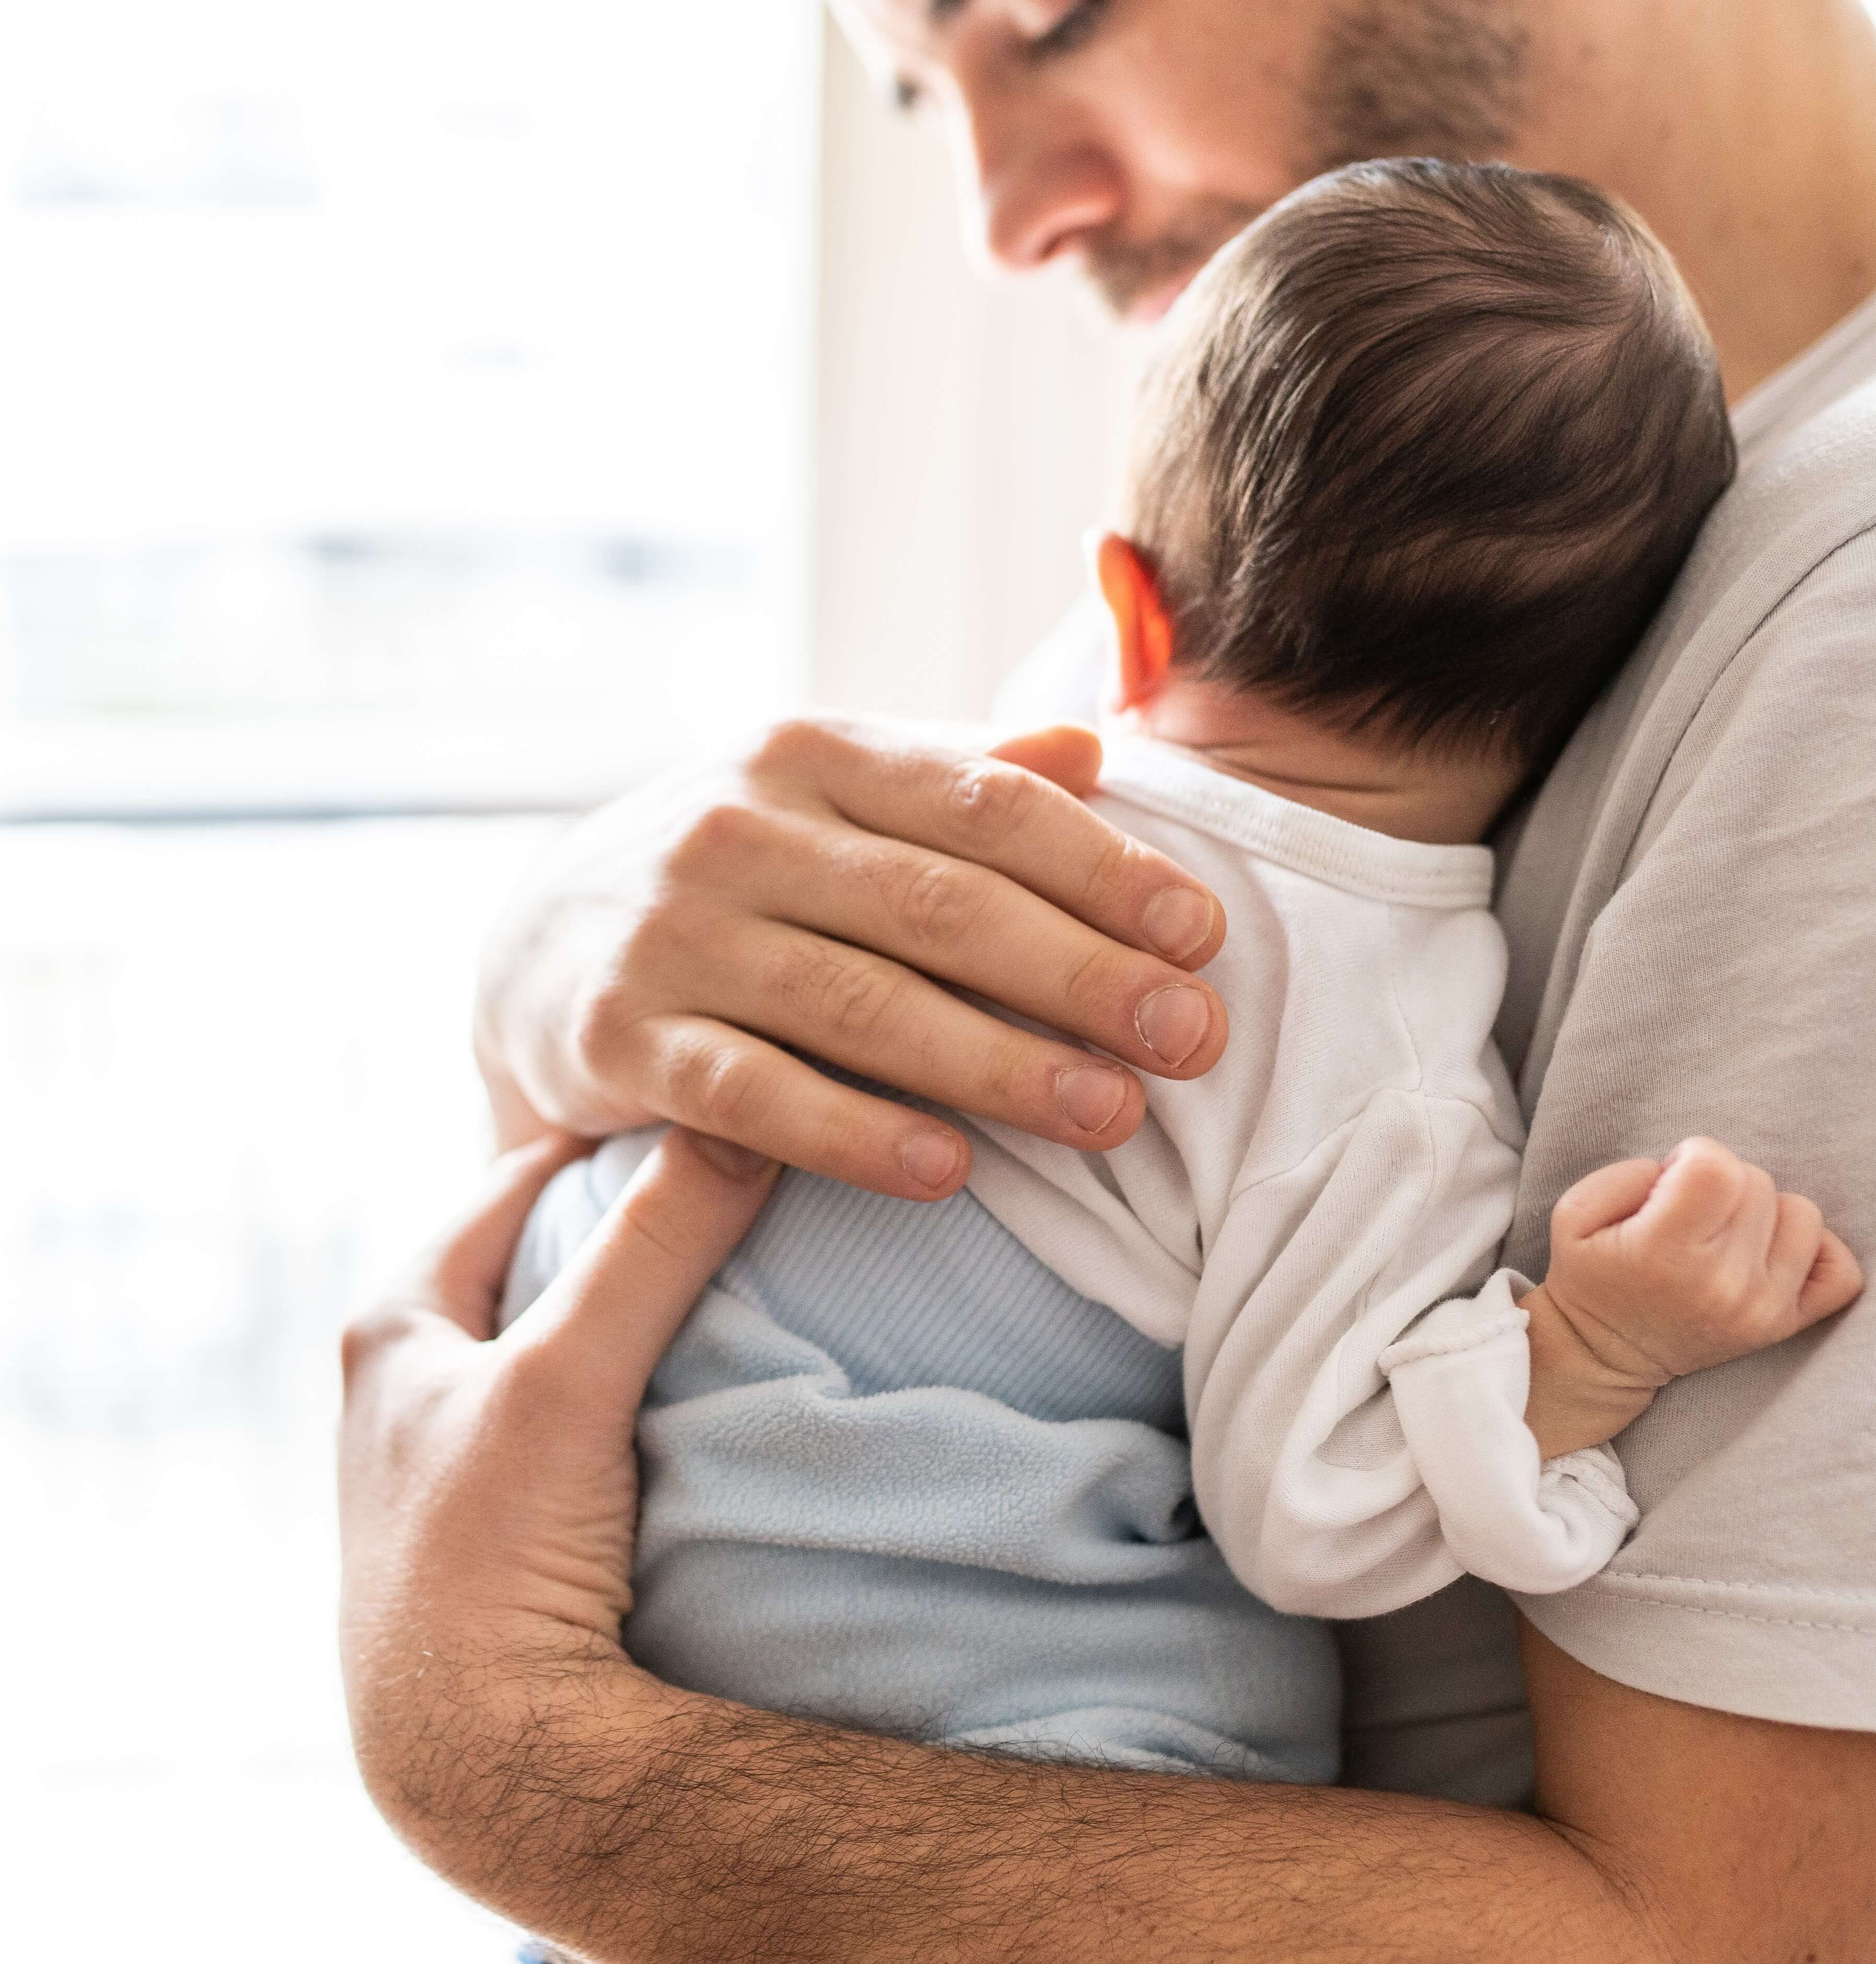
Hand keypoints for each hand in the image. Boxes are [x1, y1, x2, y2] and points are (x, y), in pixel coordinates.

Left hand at [337, 1130, 777, 1859]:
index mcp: (393, 1323)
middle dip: (633, 1219)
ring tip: (737, 1276)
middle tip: (741, 1184)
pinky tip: (699, 1388)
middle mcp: (411, 1380)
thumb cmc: (489, 1556)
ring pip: (568, 1335)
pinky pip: (588, 1411)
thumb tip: (743, 1122)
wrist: (481, 1759)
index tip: (712, 1109)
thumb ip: (651, 1248)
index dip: (613, 1139)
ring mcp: (461, 1453)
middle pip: (544, 1252)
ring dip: (641, 1307)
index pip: (519, 1178)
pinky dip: (641, 1382)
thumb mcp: (565, 1378)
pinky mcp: (508, 1519)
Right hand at [474, 718, 1228, 1199]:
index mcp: (815, 754)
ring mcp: (674, 933)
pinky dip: (852, 1133)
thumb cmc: (743, 877)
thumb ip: (959, 777)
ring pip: (859, 1003)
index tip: (1203, 934)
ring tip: (1111, 1115)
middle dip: (1081, 973)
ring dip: (996, 1063)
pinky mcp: (618, 1039)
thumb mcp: (834, 799)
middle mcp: (740, 828)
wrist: (539, 946)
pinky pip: (752, 1094)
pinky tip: (949, 1172)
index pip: (985, 805)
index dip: (1103, 869)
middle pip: (939, 905)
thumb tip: (1094, 746)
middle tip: (1193, 1037)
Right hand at [1535, 1136, 1864, 1401]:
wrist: (1604, 1355)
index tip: (1671, 1182)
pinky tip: (1771, 1250)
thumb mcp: (1573, 1213)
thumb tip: (1687, 1170)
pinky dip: (1816, 1250)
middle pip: (1757, 1182)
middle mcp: (1723, 1283)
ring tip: (1725, 1232)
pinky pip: (1841, 1271)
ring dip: (1764, 1212)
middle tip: (1690, 1213)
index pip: (1716, 1166)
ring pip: (1801, 1213)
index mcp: (1665, 1252)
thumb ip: (1627, 1174)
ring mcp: (1762, 1308)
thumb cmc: (1591, 1275)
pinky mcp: (1785, 1325)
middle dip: (1721, 1183)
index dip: (1692, 1157)